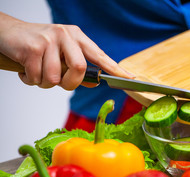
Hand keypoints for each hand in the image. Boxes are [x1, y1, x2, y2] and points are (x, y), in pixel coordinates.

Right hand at [0, 12, 132, 89]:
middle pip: (79, 69)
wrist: (7, 33)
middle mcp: (66, 35)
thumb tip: (95, 83)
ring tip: (37, 72)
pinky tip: (25, 68)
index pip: (100, 55)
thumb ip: (79, 70)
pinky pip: (37, 77)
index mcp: (77, 37)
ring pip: (56, 78)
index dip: (115, 69)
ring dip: (45, 83)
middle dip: (69, 83)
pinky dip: (30, 80)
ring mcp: (50, 40)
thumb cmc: (38, 46)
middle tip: (59, 82)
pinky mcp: (33, 47)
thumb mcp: (62, 55)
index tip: (130, 79)